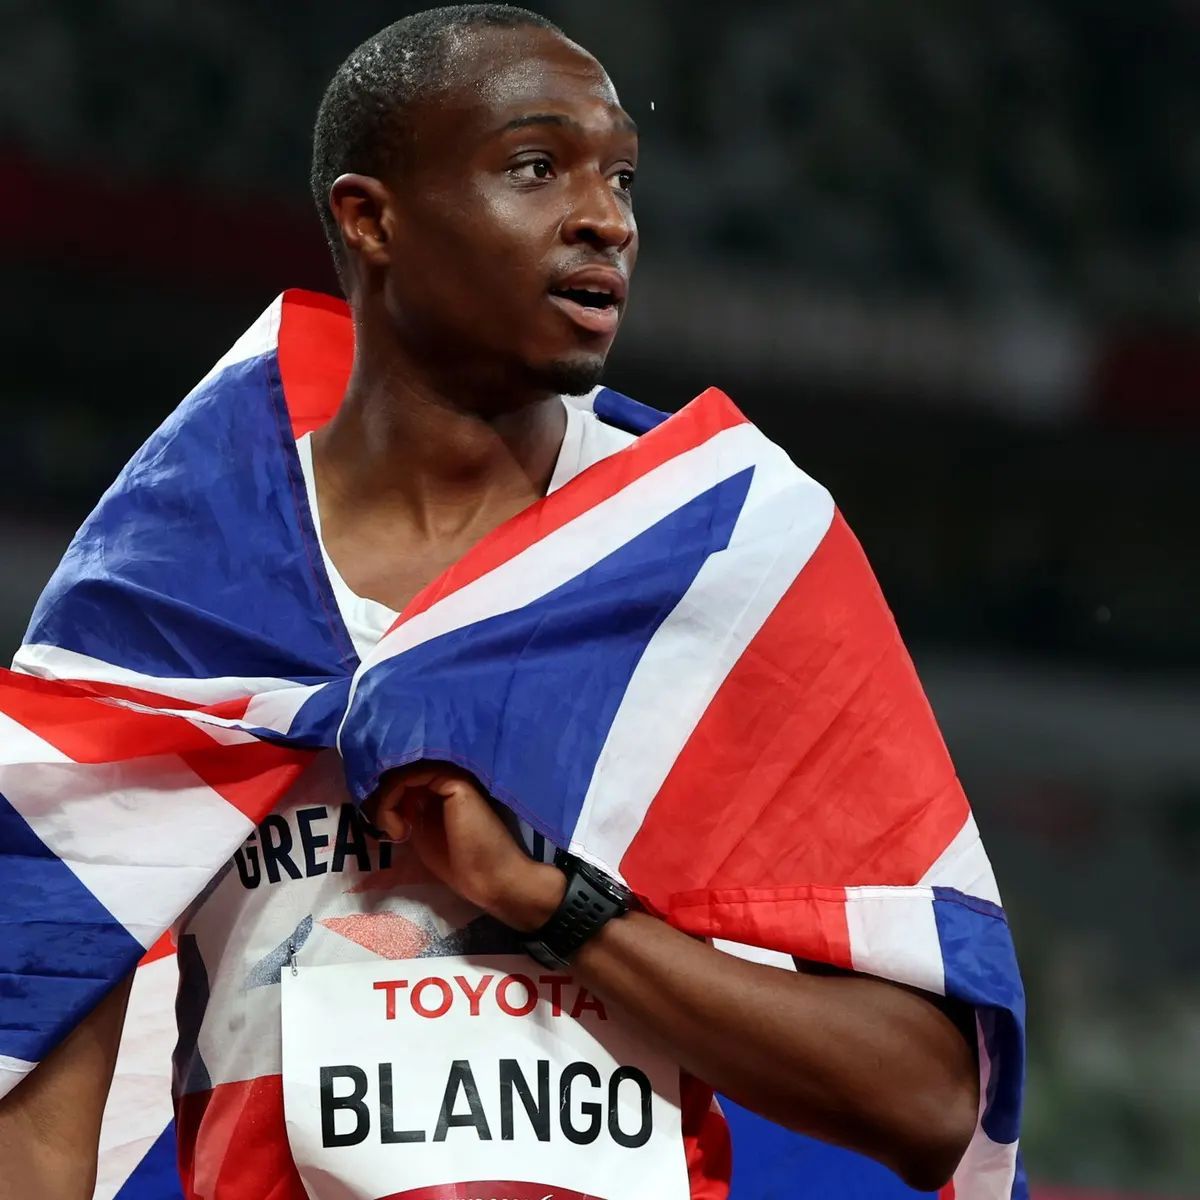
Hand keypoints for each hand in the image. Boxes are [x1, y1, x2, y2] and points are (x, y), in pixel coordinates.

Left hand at [364, 763, 565, 931]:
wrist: (490, 879)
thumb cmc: (460, 863)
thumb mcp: (422, 834)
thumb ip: (408, 812)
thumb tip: (384, 799)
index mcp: (440, 789)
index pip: (404, 779)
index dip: (385, 797)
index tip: (384, 827)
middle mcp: (446, 777)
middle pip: (400, 771)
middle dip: (381, 797)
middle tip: (381, 826)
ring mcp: (451, 776)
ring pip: (402, 772)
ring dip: (385, 799)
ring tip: (391, 829)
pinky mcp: (453, 782)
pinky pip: (410, 776)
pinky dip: (393, 798)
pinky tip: (401, 828)